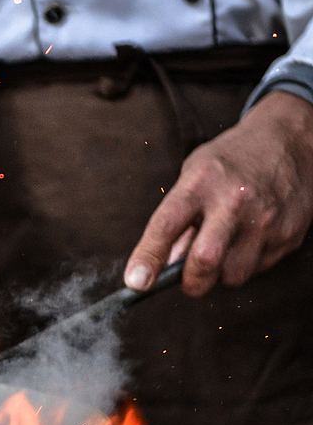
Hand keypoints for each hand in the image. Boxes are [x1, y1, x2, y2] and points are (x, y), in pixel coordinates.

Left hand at [125, 90, 312, 295]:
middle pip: (205, 260)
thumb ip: (177, 219)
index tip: (135, 283)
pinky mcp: (288, 234)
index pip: (166, 226)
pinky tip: (248, 238)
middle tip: (187, 281)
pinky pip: (258, 268)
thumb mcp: (193, 176)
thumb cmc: (231, 161)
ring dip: (220, 274)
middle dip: (190, 283)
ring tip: (223, 247)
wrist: (289, 141)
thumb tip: (164, 264)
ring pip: (233, 274)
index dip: (147, 258)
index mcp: (200, 183)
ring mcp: (265, 219)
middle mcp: (233, 201)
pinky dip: (246, 263)